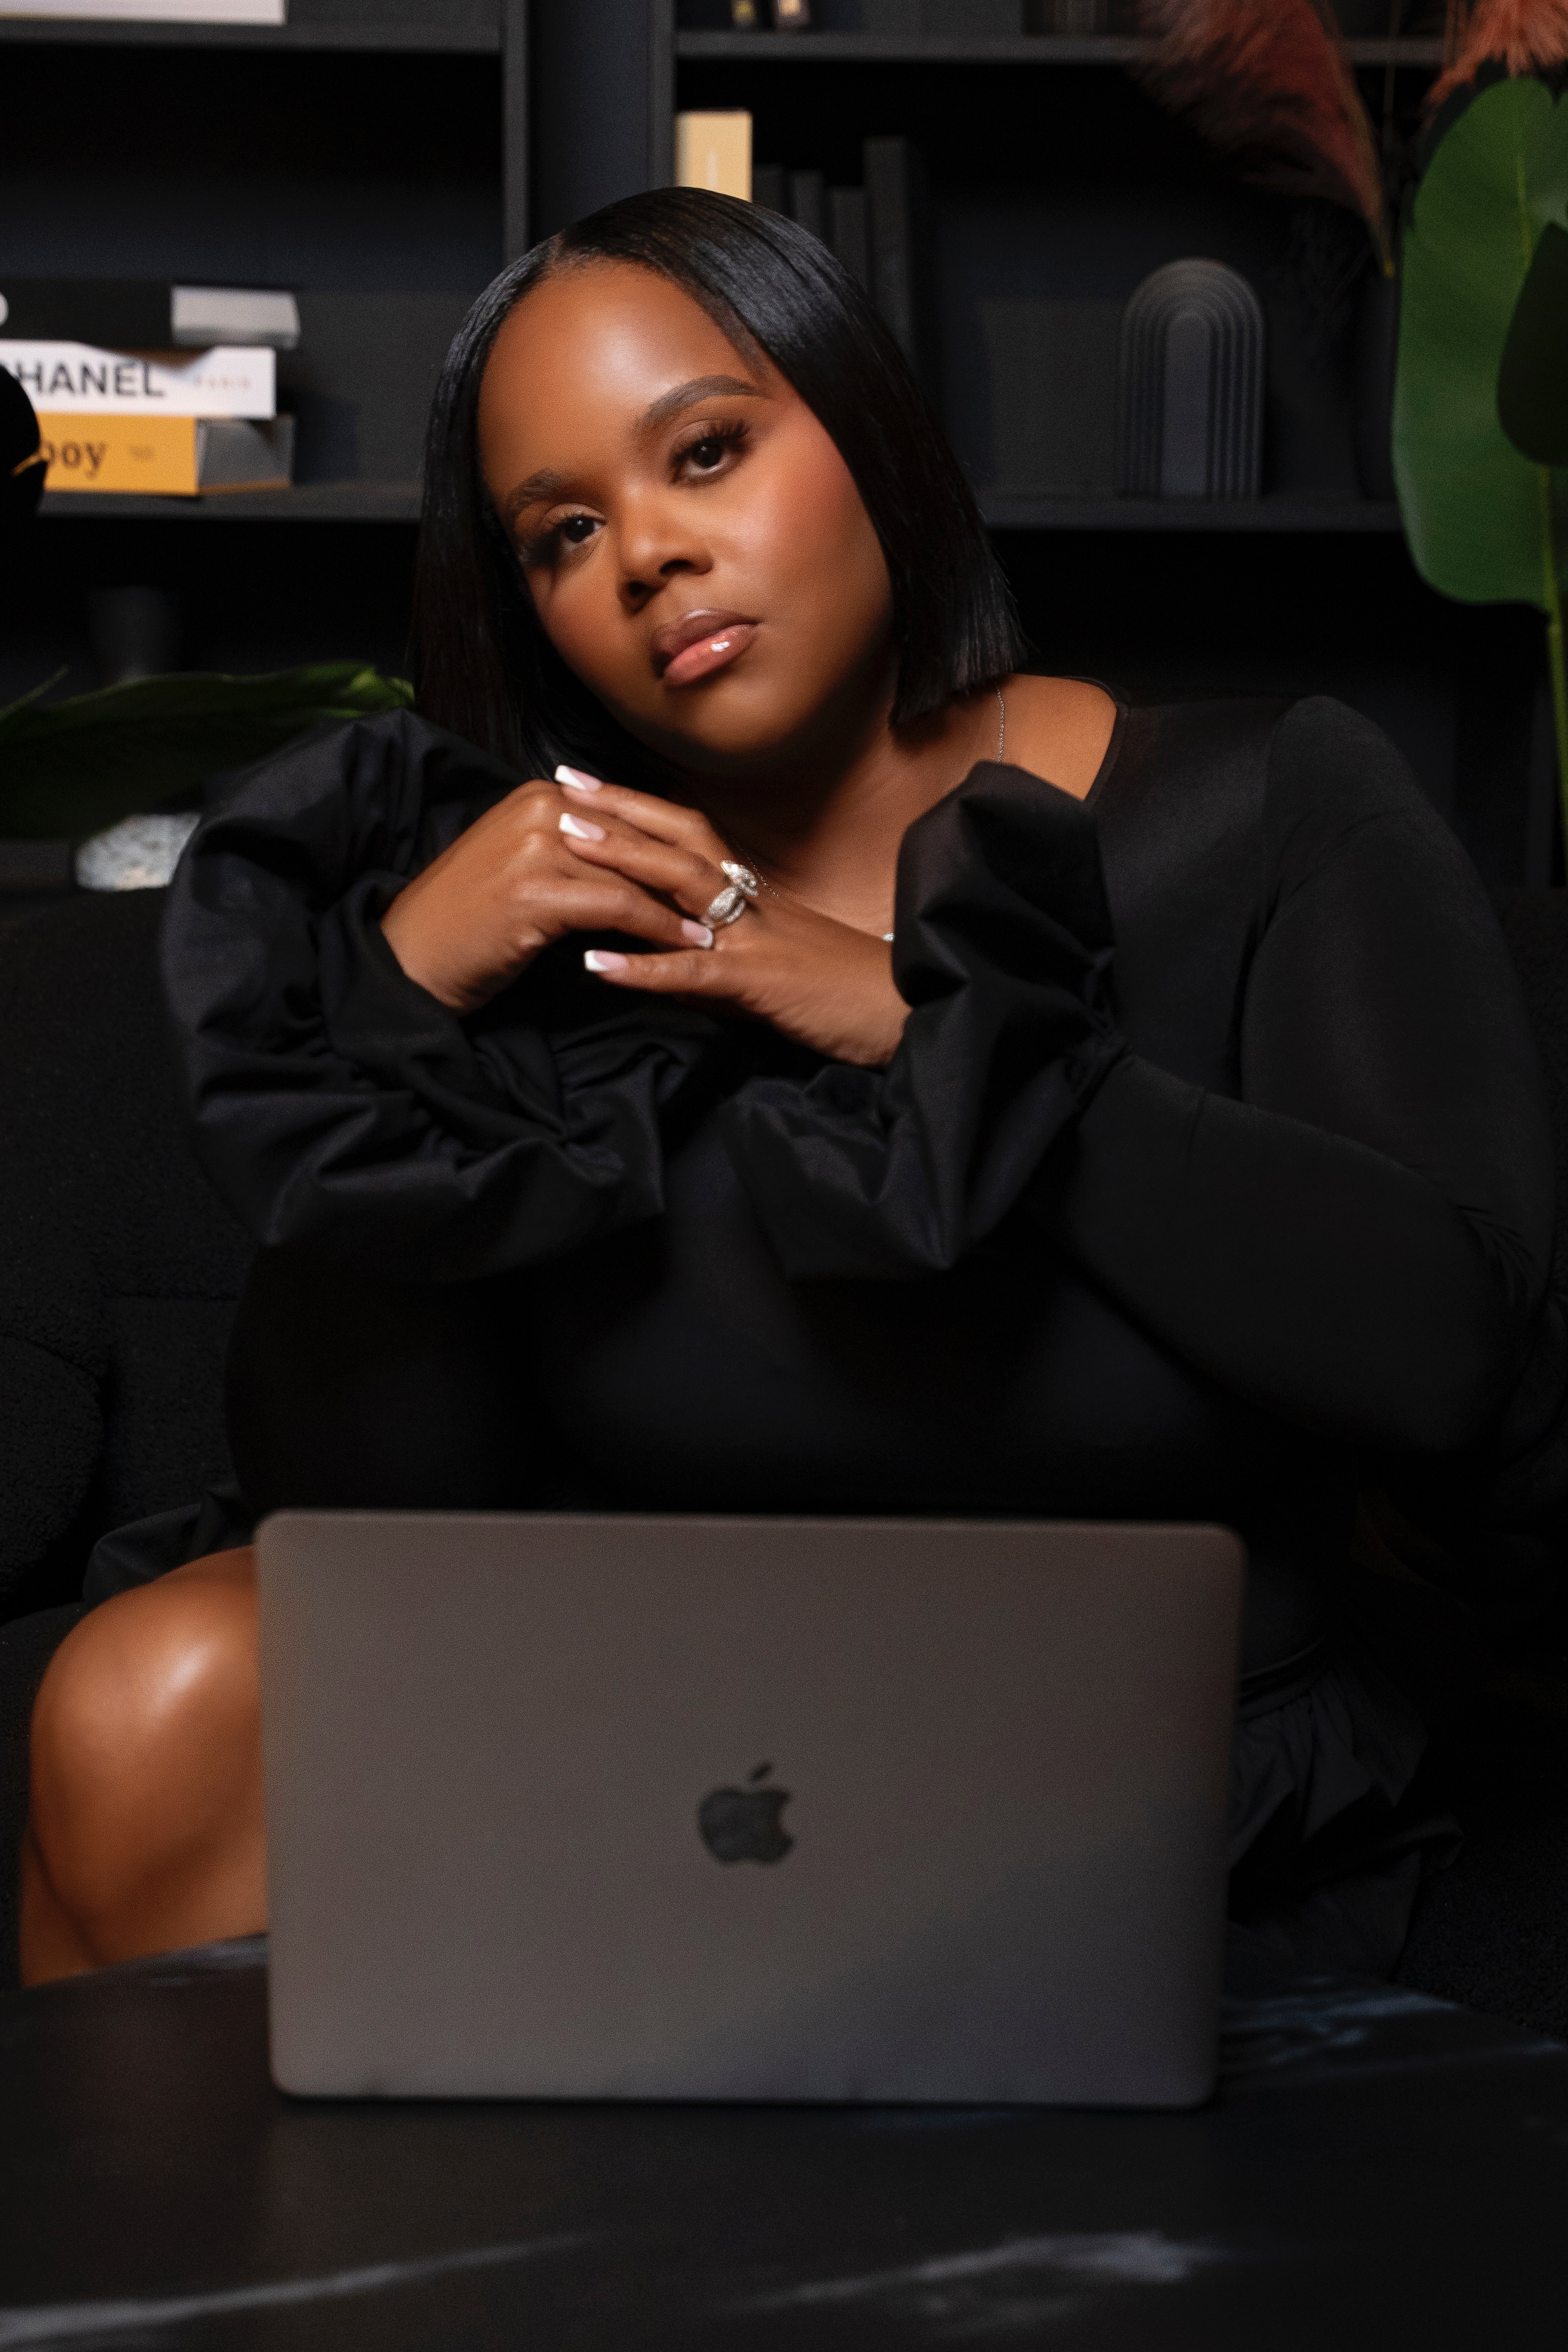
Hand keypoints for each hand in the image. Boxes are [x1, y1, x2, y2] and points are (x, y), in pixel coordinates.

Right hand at [379, 772, 714, 1014]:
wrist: (410, 963)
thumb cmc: (467, 926)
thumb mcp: (520, 869)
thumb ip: (570, 849)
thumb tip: (630, 856)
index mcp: (536, 797)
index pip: (623, 815)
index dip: (671, 847)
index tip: (714, 875)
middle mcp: (538, 810)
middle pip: (635, 838)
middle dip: (686, 873)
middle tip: (735, 902)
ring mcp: (536, 847)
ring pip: (634, 871)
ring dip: (682, 903)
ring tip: (722, 929)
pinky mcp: (537, 891)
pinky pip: (618, 906)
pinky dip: (658, 928)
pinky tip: (686, 949)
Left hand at [554, 770, 908, 1069]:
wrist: (906, 1015)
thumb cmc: (843, 996)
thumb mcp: (769, 976)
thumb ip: (712, 968)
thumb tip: (659, 967)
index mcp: (755, 897)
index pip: (690, 838)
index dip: (640, 809)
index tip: (589, 787)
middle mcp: (752, 903)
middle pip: (680, 840)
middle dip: (619, 811)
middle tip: (560, 784)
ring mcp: (756, 937)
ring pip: (684, 884)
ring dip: (624, 860)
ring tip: (566, 842)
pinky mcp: (760, 982)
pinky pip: (694, 970)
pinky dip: (644, 967)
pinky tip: (597, 966)